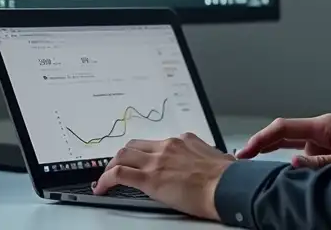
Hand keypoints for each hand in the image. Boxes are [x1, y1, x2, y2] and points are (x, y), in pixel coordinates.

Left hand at [94, 133, 234, 219]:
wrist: (227, 185)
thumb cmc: (228, 177)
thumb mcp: (219, 159)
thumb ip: (209, 159)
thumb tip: (217, 164)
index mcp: (184, 141)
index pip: (159, 143)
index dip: (148, 153)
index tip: (146, 162)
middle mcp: (168, 146)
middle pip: (136, 145)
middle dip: (124, 155)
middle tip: (119, 166)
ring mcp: (157, 161)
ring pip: (123, 155)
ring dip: (111, 165)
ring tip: (106, 177)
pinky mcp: (149, 178)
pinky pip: (118, 174)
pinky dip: (106, 180)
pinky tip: (102, 188)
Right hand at [236, 113, 330, 168]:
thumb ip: (322, 163)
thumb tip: (294, 163)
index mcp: (325, 125)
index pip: (284, 128)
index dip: (262, 138)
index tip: (246, 151)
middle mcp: (321, 131)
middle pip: (283, 135)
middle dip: (262, 145)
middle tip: (241, 160)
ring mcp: (323, 143)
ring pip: (291, 148)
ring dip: (274, 156)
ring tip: (254, 166)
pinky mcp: (327, 154)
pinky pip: (303, 158)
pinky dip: (289, 165)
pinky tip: (280, 173)